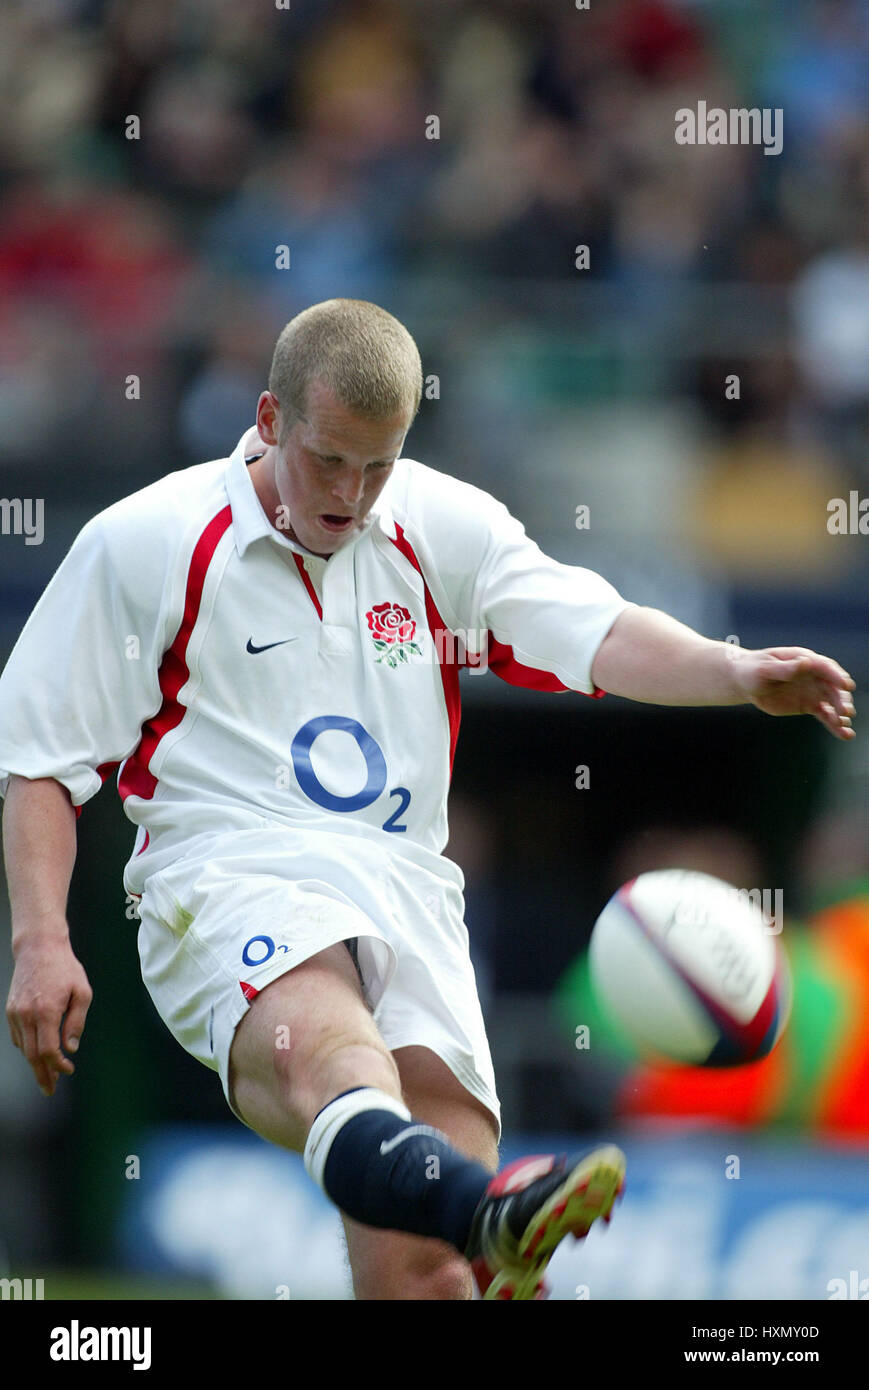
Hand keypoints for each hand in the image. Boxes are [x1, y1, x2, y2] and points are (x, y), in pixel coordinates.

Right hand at [6, 935, 92, 1095]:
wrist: (38, 946)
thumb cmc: (64, 967)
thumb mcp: (82, 992)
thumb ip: (77, 1021)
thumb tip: (71, 1047)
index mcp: (46, 1011)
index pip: (48, 1050)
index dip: (58, 1066)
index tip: (68, 1070)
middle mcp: (26, 1015)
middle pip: (31, 1055)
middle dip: (42, 1075)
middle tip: (50, 1089)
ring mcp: (15, 1013)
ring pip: (22, 1048)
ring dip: (34, 1064)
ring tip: (46, 1075)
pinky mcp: (10, 1010)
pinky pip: (17, 1036)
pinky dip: (26, 1048)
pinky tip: (36, 1053)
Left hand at [732, 646, 855, 739]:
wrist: (745, 682)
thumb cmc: (753, 670)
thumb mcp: (765, 669)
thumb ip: (785, 668)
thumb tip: (806, 663)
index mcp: (804, 660)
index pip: (825, 667)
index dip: (837, 676)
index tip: (846, 686)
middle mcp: (813, 675)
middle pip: (833, 686)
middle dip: (841, 698)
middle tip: (846, 711)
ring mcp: (812, 690)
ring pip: (832, 702)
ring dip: (841, 713)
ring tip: (844, 724)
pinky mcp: (809, 705)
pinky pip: (825, 715)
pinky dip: (834, 724)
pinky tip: (844, 734)